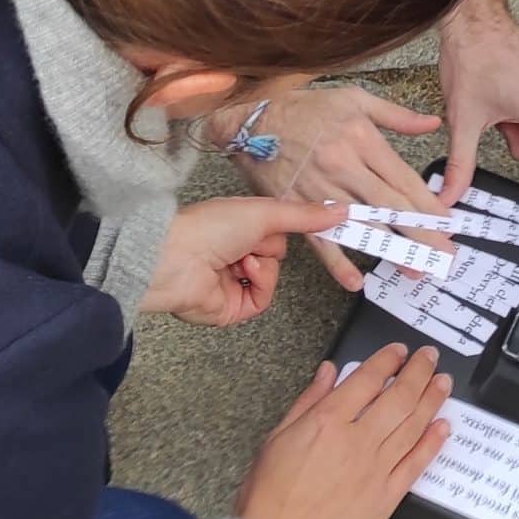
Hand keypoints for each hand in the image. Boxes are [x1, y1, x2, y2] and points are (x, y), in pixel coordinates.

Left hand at [140, 198, 343, 326]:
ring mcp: (233, 279)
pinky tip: (242, 274)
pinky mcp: (232, 306)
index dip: (296, 228)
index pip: (276, 228)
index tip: (324, 227)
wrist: (177, 260)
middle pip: (277, 252)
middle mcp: (234, 251)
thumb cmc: (209, 227)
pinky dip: (259, 286)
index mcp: (237, 224)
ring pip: (273, 276)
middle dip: (270, 246)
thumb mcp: (264, 212)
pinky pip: (263, 298)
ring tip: (241, 258)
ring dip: (263, 266)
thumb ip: (304, 214)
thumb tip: (341, 211)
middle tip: (253, 240)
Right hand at [228, 88, 447, 287]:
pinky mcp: (298, 207)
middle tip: (443, 255)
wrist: (252, 120)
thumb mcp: (353, 99)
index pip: (403, 179)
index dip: (428, 204)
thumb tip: (432, 123)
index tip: (447, 223)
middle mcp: (344, 166)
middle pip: (390, 205)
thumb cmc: (304, 108)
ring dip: (389, 249)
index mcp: (361, 139)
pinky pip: (321, 239)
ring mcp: (320, 190)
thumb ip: (396, 115)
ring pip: (362, 224)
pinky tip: (356, 281)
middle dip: (420, 233)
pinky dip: (337, 263)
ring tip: (413, 269)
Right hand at [235, 344, 453, 518]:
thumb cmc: (268, 493)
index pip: (368, 379)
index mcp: (327, 421)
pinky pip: (415, 464)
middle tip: (430, 356)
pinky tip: (443, 426)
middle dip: (419, 372)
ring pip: (413, 426)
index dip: (388, 360)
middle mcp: (357, 441)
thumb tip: (330, 371)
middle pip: (399, 397)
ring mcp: (375, 470)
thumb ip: (308, 400)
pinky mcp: (386, 498)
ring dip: (432, 400)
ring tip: (443, 382)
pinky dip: (432, 443)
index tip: (400, 351)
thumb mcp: (277, 436)